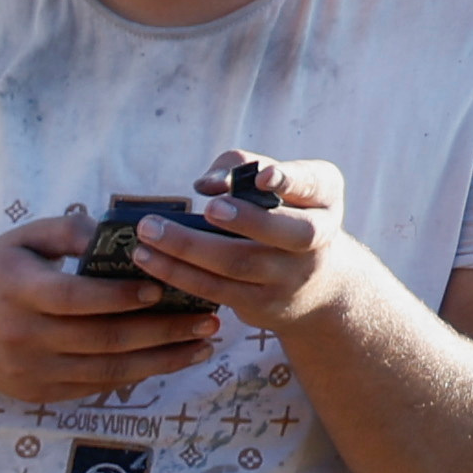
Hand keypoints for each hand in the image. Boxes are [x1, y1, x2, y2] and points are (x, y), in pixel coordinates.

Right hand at [0, 214, 223, 405]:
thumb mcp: (23, 239)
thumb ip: (69, 230)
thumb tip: (120, 230)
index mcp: (16, 291)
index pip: (74, 298)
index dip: (119, 297)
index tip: (161, 288)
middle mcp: (21, 335)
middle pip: (101, 339)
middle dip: (162, 331)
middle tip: (208, 320)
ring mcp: (28, 370)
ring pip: (106, 369)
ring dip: (161, 359)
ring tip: (203, 346)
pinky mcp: (36, 391)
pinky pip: (94, 386)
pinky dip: (136, 375)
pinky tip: (168, 361)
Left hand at [128, 151, 357, 341]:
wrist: (317, 285)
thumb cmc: (283, 216)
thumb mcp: (278, 186)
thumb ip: (242, 168)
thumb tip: (207, 182)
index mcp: (323, 197)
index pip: (312, 184)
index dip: (289, 181)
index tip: (262, 176)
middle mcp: (317, 238)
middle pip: (286, 232)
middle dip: (246, 220)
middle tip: (208, 207)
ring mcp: (289, 277)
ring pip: (239, 264)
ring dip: (188, 249)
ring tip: (149, 233)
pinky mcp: (261, 305)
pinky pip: (215, 290)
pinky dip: (178, 274)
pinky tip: (149, 260)